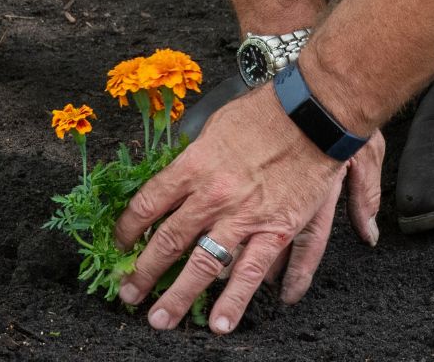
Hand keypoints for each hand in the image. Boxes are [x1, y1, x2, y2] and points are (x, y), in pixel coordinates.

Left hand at [113, 84, 384, 332]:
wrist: (313, 113)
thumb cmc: (267, 111)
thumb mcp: (216, 125)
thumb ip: (197, 158)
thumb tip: (180, 181)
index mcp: (194, 165)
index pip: (149, 203)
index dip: (129, 228)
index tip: (120, 243)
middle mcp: (212, 195)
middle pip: (168, 241)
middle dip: (143, 272)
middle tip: (128, 293)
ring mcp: (243, 217)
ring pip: (202, 265)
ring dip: (178, 296)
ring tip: (160, 320)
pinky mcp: (276, 229)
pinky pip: (250, 273)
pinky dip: (234, 301)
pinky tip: (220, 323)